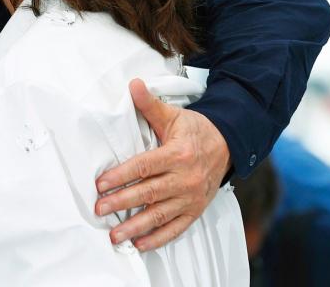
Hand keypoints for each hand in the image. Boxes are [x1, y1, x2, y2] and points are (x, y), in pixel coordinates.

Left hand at [94, 79, 230, 250]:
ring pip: (161, 215)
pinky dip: (159, 238)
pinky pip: (177, 228)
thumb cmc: (195, 130)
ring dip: (136, 227)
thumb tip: (134, 84)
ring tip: (115, 235)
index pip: (144, 167)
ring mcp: (192, 197)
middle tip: (100, 209)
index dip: (121, 176)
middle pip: (149, 193)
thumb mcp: (173, 115)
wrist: (229, 145)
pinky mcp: (196, 210)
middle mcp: (186, 179)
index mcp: (178, 154)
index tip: (100, 184)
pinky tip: (140, 244)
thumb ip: (150, 104)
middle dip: (122, 203)